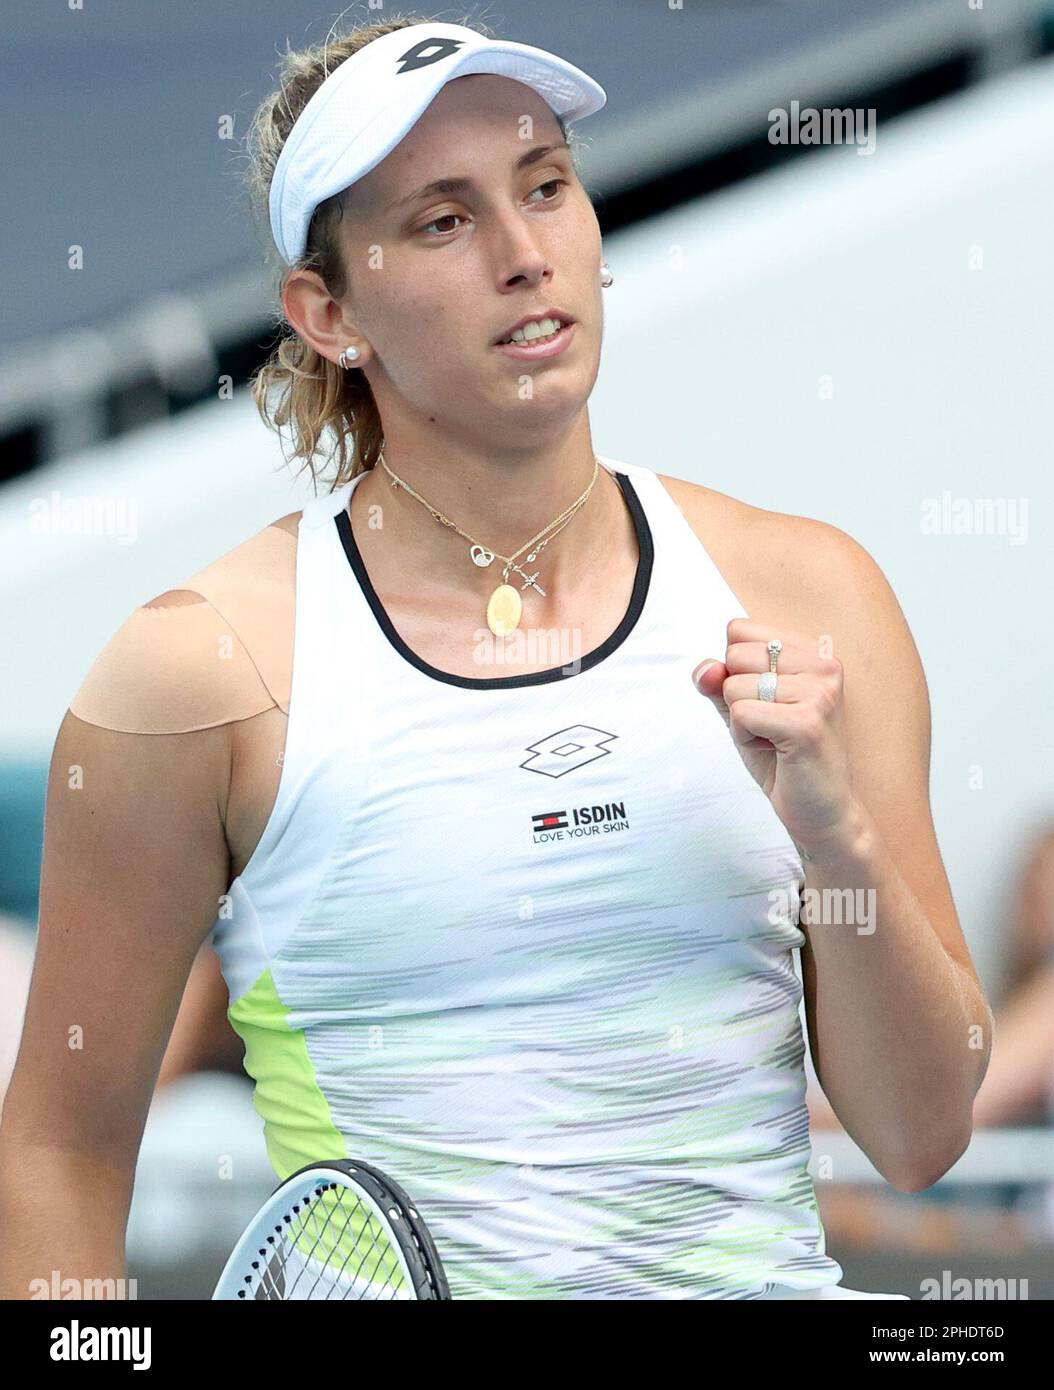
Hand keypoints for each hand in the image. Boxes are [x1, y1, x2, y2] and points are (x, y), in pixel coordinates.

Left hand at [692, 618, 857, 854]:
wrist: (821, 812)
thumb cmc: (785, 759)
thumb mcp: (744, 710)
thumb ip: (719, 682)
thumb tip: (706, 668)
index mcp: (813, 652)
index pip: (738, 630)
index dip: (734, 670)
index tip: (767, 702)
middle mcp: (823, 664)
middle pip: (734, 655)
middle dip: (737, 697)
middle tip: (771, 727)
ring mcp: (819, 693)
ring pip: (734, 687)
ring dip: (742, 722)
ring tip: (775, 740)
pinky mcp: (806, 723)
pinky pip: (740, 714)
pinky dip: (744, 738)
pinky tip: (775, 751)